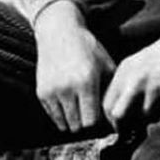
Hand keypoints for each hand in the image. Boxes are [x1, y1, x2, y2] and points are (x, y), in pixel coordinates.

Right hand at [34, 0, 115, 132]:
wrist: (59, 33)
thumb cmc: (88, 49)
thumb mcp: (106, 64)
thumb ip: (112, 90)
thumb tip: (117, 114)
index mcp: (86, 82)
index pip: (92, 120)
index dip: (99, 122)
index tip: (102, 117)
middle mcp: (67, 88)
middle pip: (78, 126)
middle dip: (86, 123)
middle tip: (92, 115)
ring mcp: (52, 91)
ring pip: (65, 124)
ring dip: (74, 121)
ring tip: (81, 110)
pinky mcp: (42, 93)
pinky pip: (54, 116)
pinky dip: (62, 115)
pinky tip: (70, 104)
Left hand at [103, 8, 159, 127]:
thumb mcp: (137, 63)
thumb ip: (124, 83)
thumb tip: (116, 112)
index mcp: (124, 71)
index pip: (106, 104)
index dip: (111, 119)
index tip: (118, 123)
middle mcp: (134, 80)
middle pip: (117, 116)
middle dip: (123, 126)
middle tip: (129, 129)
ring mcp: (151, 87)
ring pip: (140, 119)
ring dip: (145, 121)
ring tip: (151, 111)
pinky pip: (159, 115)